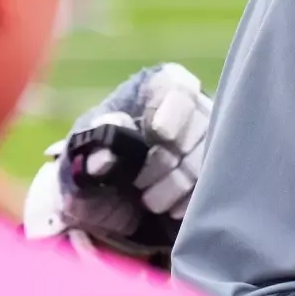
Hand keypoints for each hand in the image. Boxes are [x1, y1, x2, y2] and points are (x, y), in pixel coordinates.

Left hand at [22, 63, 211, 258]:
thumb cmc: (90, 166)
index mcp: (151, 90)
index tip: (160, 133)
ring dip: (177, 183)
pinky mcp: (214, 170)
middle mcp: (187, 109)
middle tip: (140, 182)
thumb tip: (103, 158)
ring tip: (150, 201)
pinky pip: (216, 182)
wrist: (102, 202)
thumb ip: (88, 155)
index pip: (177, 86)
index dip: (173, 109)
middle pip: (196, 125)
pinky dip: (192, 198)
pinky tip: (171, 210)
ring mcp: (206, 139)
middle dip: (166, 159)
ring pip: (208, 156)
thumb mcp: (78, 158)